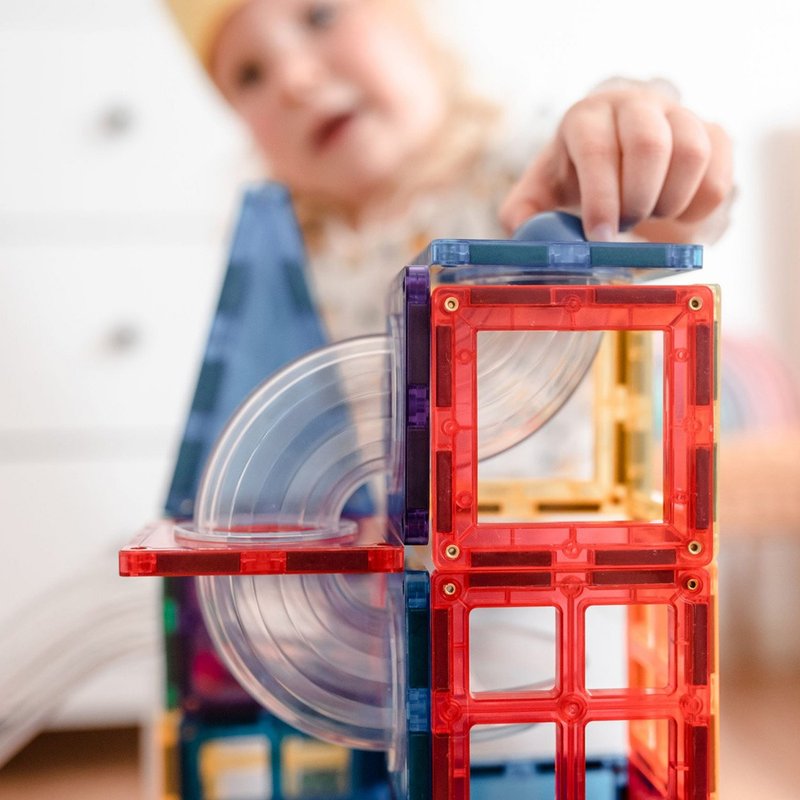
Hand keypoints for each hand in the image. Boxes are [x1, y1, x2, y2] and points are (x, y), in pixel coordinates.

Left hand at [499, 82, 732, 242]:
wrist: (619, 165)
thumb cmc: (576, 180)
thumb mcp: (541, 194)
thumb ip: (522, 213)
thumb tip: (522, 232)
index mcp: (587, 116)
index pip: (598, 149)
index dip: (600, 198)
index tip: (600, 237)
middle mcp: (635, 104)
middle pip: (649, 144)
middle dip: (636, 200)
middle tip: (625, 226)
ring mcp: (679, 115)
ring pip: (692, 154)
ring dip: (669, 202)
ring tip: (648, 216)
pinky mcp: (714, 136)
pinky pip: (719, 174)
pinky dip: (698, 207)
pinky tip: (675, 216)